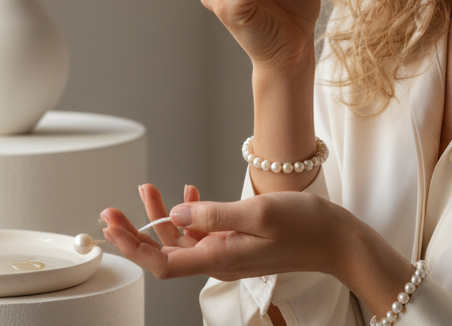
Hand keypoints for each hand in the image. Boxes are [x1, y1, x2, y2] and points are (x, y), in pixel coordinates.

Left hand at [101, 187, 348, 282]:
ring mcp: (228, 254)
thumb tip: (175, 215)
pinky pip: (203, 234)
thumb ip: (214, 215)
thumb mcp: (258, 212)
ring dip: (162, 216)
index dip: (134, 246)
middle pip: (166, 251)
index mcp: (219, 258)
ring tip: (149, 189)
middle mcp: (219, 261)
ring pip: (182, 240)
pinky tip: (188, 194)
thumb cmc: (305, 226)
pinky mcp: (238, 244)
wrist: (337, 240)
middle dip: (138, 230)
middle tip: (113, 209)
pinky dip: (189, 215)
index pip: (162, 263)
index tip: (113, 227)